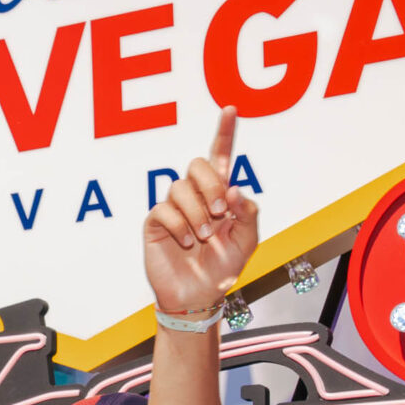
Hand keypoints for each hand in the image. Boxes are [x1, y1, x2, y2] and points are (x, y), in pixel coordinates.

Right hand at [144, 107, 258, 316]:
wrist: (199, 295)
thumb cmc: (222, 268)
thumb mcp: (247, 240)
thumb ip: (248, 213)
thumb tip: (233, 188)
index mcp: (219, 195)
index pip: (220, 157)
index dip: (224, 132)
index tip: (230, 109)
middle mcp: (195, 196)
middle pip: (197, 165)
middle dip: (210, 185)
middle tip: (219, 212)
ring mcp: (174, 208)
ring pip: (179, 187)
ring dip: (196, 212)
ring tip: (203, 236)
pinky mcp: (156, 223)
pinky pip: (164, 210)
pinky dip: (179, 226)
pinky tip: (186, 241)